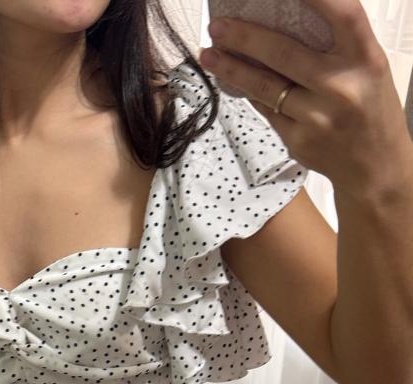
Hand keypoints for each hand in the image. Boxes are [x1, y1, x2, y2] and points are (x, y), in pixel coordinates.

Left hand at [198, 0, 412, 196]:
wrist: (374, 167)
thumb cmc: (370, 108)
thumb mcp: (367, 68)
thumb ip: (337, 45)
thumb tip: (283, 19)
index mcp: (366, 60)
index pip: (344, 15)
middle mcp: (341, 87)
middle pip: (284, 54)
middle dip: (245, 38)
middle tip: (218, 27)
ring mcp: (317, 117)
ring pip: (265, 86)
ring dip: (232, 68)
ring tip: (209, 54)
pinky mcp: (298, 140)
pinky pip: (266, 109)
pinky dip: (249, 92)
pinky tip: (232, 80)